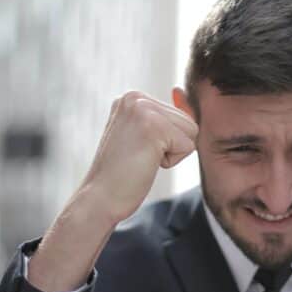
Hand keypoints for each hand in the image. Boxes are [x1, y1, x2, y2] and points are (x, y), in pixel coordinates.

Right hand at [81, 90, 197, 222]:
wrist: (99, 198)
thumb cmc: (121, 174)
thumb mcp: (143, 137)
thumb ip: (163, 116)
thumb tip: (183, 92)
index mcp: (131, 97)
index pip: (179, 116)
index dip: (166, 142)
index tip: (136, 150)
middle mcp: (135, 97)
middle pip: (188, 121)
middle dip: (171, 146)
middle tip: (138, 156)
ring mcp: (143, 109)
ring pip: (191, 131)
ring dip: (171, 153)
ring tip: (141, 158)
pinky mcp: (154, 126)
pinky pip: (189, 146)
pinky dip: (171, 162)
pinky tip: (144, 163)